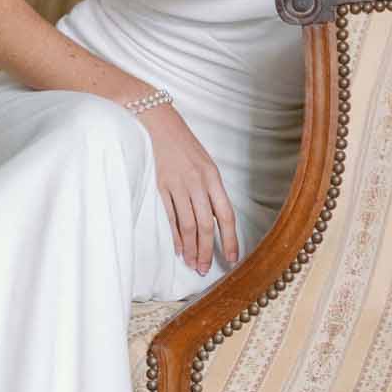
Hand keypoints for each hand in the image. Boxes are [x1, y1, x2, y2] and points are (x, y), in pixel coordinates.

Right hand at [140, 105, 238, 274]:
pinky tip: (179, 248)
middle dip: (207, 250)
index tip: (232, 258)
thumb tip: (213, 220)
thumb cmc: (183, 144)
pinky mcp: (161, 185)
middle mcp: (198, 182)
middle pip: (205, 224)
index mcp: (213, 177)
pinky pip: (171, 217)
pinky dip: (175, 236)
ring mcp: (178, 184)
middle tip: (205, 268)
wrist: (158, 123)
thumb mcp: (204, 164)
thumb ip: (210, 190)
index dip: (230, 239)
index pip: (225, 214)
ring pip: (188, 225)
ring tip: (192, 263)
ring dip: (191, 248)